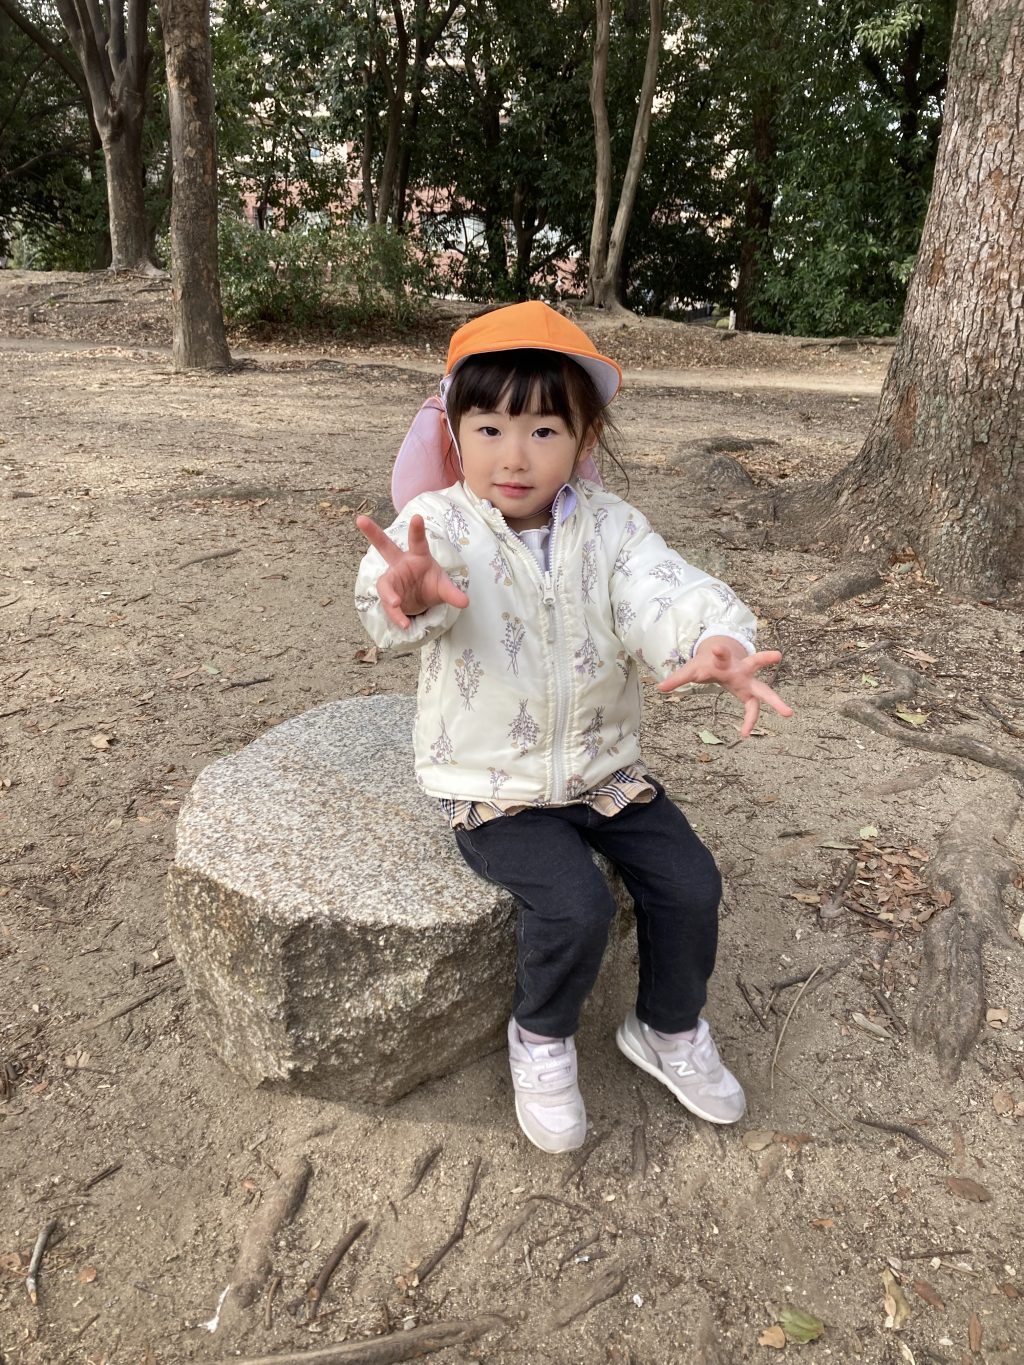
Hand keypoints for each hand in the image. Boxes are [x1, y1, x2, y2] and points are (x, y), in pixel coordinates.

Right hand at [357, 513, 468, 629]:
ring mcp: (393, 579)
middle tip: (360, 520)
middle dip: (373, 533)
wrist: (423, 601)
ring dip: (389, 594)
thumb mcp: (444, 589)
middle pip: (385, 546)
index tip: (417, 516)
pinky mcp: (389, 594)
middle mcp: (401, 563)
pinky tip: (404, 624)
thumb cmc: (432, 585)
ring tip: (396, 605)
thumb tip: (465, 602)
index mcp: (418, 556)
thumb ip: (452, 594)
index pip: (417, 541)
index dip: (417, 530)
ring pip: (384, 584)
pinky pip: (389, 604)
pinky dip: (396, 615)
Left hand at [658, 638, 793, 737]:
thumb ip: (678, 678)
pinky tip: (744, 734)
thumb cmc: (706, 665)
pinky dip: (749, 721)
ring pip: (764, 689)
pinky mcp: (749, 693)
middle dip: (764, 659)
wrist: (722, 660)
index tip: (716, 647)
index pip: (720, 655)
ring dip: (775, 700)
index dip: (718, 652)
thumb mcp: (691, 670)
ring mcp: (747, 681)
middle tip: (777, 654)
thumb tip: (659, 688)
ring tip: (789, 712)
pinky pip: (752, 709)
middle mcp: (739, 668)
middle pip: (754, 662)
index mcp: (723, 660)